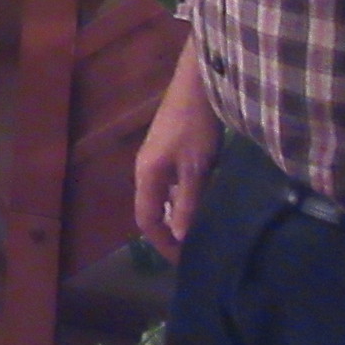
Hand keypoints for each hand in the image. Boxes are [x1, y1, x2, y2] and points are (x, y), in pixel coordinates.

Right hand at [132, 48, 219, 261]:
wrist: (198, 84)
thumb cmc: (196, 127)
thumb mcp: (197, 169)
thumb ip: (187, 204)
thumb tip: (180, 237)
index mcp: (147, 176)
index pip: (146, 220)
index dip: (161, 243)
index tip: (183, 259)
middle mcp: (144, 168)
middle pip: (150, 209)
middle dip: (167, 232)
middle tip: (191, 248)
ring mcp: (155, 156)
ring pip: (160, 196)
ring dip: (175, 215)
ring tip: (197, 229)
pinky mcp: (167, 148)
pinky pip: (168, 183)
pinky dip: (180, 198)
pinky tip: (199, 200)